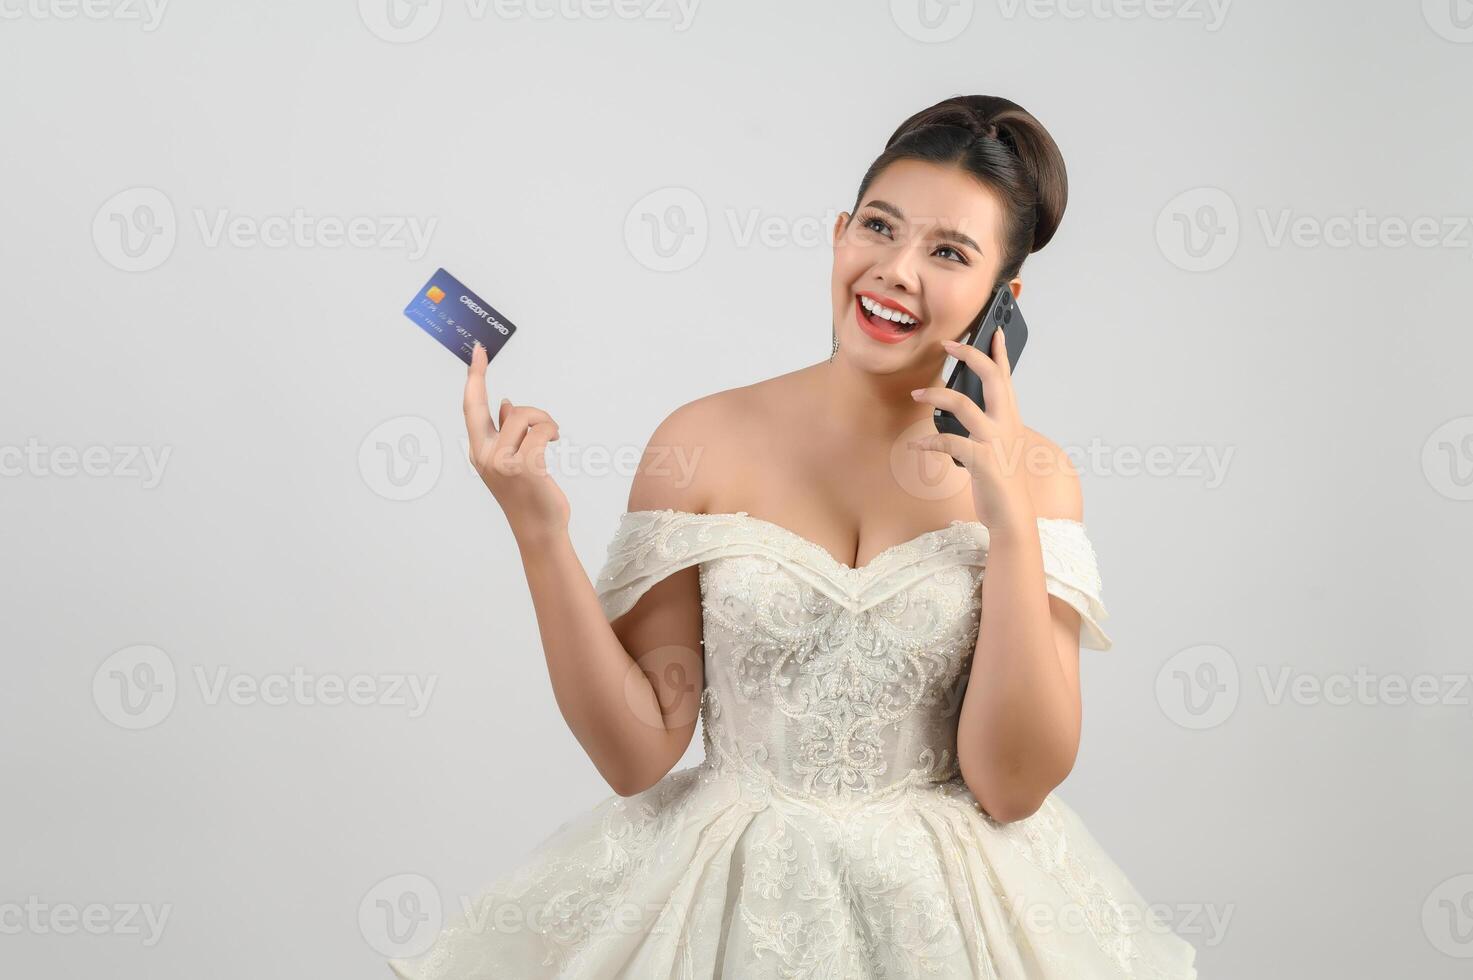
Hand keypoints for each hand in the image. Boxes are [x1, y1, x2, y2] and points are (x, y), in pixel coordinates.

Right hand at [464, 342, 570, 544]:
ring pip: (522, 415)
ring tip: (550, 434)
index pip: (471, 408)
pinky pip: (540, 430)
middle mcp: (484, 455)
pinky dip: (551, 430)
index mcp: (479, 451)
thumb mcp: (513, 460)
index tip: (476, 352)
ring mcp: (501, 461)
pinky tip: (555, 440)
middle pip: (481, 404)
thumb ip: (507, 433)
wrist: (539, 529)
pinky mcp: (523, 466)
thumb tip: (506, 404)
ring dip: (543, 419)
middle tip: (479, 351)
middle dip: (479, 376)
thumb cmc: (529, 494)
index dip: (473, 378)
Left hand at [906, 327, 1035, 532]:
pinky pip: (949, 442)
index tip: (993, 331)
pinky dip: (928, 443)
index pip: (1005, 378)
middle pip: (990, 377)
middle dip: (969, 355)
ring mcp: (994, 441)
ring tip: (916, 394)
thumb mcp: (998, 446)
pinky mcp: (982, 461)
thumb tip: (967, 407)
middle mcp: (1005, 424)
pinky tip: (915, 446)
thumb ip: (988, 425)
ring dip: (935, 395)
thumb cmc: (1001, 480)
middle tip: (947, 344)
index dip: (1000, 352)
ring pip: (962, 404)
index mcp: (1010, 418)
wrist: (1013, 516)